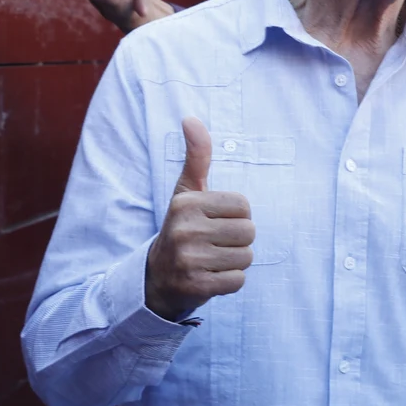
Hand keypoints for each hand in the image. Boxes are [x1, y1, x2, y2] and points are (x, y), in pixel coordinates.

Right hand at [146, 118, 254, 321]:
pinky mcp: (196, 287)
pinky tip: (210, 277)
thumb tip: (191, 118)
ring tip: (212, 260)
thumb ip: (196, 156)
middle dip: (238, 240)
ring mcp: (189, 260)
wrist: (156, 278)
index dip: (236, 215)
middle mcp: (185, 229)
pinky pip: (238, 281)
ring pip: (246, 257)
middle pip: (248, 231)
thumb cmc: (182, 228)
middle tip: (214, 244)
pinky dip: (230, 282)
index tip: (215, 222)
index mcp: (186, 203)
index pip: (244, 205)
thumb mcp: (186, 192)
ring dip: (235, 262)